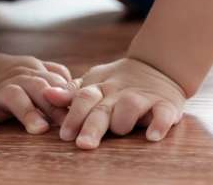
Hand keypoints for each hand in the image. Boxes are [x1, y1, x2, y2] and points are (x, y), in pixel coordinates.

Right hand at [0, 53, 74, 138]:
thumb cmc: (10, 76)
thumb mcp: (33, 72)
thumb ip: (56, 78)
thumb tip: (81, 90)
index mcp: (34, 73)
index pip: (55, 83)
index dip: (69, 97)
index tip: (84, 113)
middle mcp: (17, 79)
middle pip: (38, 87)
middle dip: (53, 104)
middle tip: (66, 123)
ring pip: (13, 96)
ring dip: (27, 111)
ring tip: (38, 129)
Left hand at [43, 57, 185, 149]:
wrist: (157, 67)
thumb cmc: (118, 83)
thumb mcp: (94, 84)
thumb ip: (71, 93)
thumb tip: (46, 94)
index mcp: (100, 88)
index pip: (83, 98)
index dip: (74, 116)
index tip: (64, 135)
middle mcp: (119, 92)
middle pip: (103, 108)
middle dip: (92, 126)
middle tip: (83, 144)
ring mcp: (143, 97)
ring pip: (130, 106)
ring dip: (124, 120)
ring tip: (120, 131)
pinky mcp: (166, 104)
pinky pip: (163, 114)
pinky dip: (159, 124)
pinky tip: (152, 136)